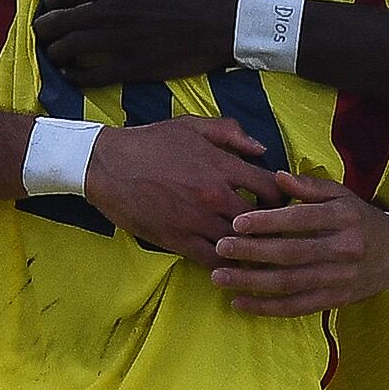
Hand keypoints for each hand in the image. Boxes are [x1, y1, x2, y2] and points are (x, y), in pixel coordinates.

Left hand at [36, 0, 241, 86]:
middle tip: (43, 32)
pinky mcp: (134, 67)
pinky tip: (72, 74)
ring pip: (70, 49)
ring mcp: (121, 42)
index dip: (51, 1)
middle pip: (59, 23)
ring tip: (54, 53)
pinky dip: (76, 76)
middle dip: (45, 28)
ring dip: (55, 52)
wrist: (231, 21)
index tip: (51, 7)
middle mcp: (111, 11)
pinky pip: (93, 75)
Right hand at [84, 115, 296, 262]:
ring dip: (249, 247)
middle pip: (262, 222)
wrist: (106, 165)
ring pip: (240, 245)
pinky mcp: (177, 240)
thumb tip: (261, 149)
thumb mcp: (192, 126)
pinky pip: (212, 260)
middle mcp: (214, 196)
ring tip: (252, 247)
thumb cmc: (150, 143)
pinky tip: (227, 259)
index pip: (273, 189)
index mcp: (222, 167)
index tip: (277, 203)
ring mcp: (196, 221)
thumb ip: (230, 133)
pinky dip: (224, 263)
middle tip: (270, 229)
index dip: (282, 198)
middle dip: (270, 226)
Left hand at [211, 183, 388, 317]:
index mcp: (344, 218)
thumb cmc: (360, 220)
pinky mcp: (335, 300)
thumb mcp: (342, 196)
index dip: (267, 222)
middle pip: (291, 253)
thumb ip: (310, 187)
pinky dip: (267, 307)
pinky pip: (296, 307)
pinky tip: (240, 303)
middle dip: (252, 252)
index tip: (237, 223)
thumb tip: (277, 177)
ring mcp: (339, 278)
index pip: (300, 220)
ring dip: (251, 282)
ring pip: (289, 283)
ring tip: (220, 277)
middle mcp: (344, 249)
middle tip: (221, 248)